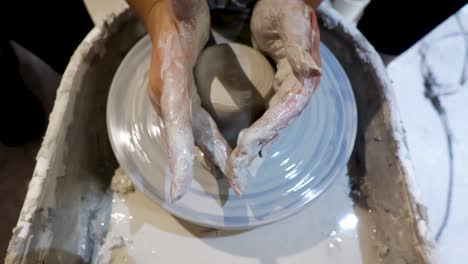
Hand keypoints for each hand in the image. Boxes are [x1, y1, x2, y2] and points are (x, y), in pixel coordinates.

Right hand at [143, 0, 240, 199]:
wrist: (169, 13)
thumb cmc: (176, 11)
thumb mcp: (181, 16)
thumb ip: (182, 21)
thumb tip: (186, 55)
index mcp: (167, 80)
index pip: (174, 120)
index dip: (177, 154)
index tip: (179, 188)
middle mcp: (167, 97)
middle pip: (188, 137)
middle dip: (204, 166)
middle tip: (234, 187)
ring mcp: (173, 100)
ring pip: (195, 135)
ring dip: (215, 157)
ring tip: (237, 179)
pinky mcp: (183, 99)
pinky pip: (199, 126)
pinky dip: (213, 143)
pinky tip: (226, 155)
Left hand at [231, 0, 321, 178]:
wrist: (285, 2)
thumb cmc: (288, 9)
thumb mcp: (293, 25)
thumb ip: (300, 50)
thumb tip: (310, 73)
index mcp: (305, 79)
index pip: (286, 112)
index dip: (267, 130)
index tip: (246, 146)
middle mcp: (298, 90)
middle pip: (278, 125)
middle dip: (258, 146)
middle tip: (238, 166)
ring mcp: (288, 91)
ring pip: (273, 125)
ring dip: (257, 145)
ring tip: (239, 163)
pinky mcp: (277, 89)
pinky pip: (267, 116)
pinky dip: (258, 133)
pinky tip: (246, 145)